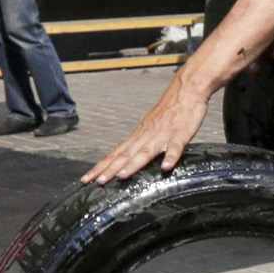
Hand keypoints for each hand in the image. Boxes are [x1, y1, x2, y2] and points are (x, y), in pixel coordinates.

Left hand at [84, 82, 205, 183]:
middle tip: (98, 181)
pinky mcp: (180, 134)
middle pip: (125, 155)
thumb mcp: (151, 127)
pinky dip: (170, 157)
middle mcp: (146, 136)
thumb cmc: (170, 110)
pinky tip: (165, 167)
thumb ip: (143, 143)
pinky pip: (175, 147)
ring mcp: (162, 135)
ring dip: (133, 165)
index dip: (101, 166)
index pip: (115, 154)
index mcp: (138, 135)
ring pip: (145, 152)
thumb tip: (131, 157)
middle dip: (110, 169)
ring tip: (121, 176)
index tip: (88, 179)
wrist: (186, 91)